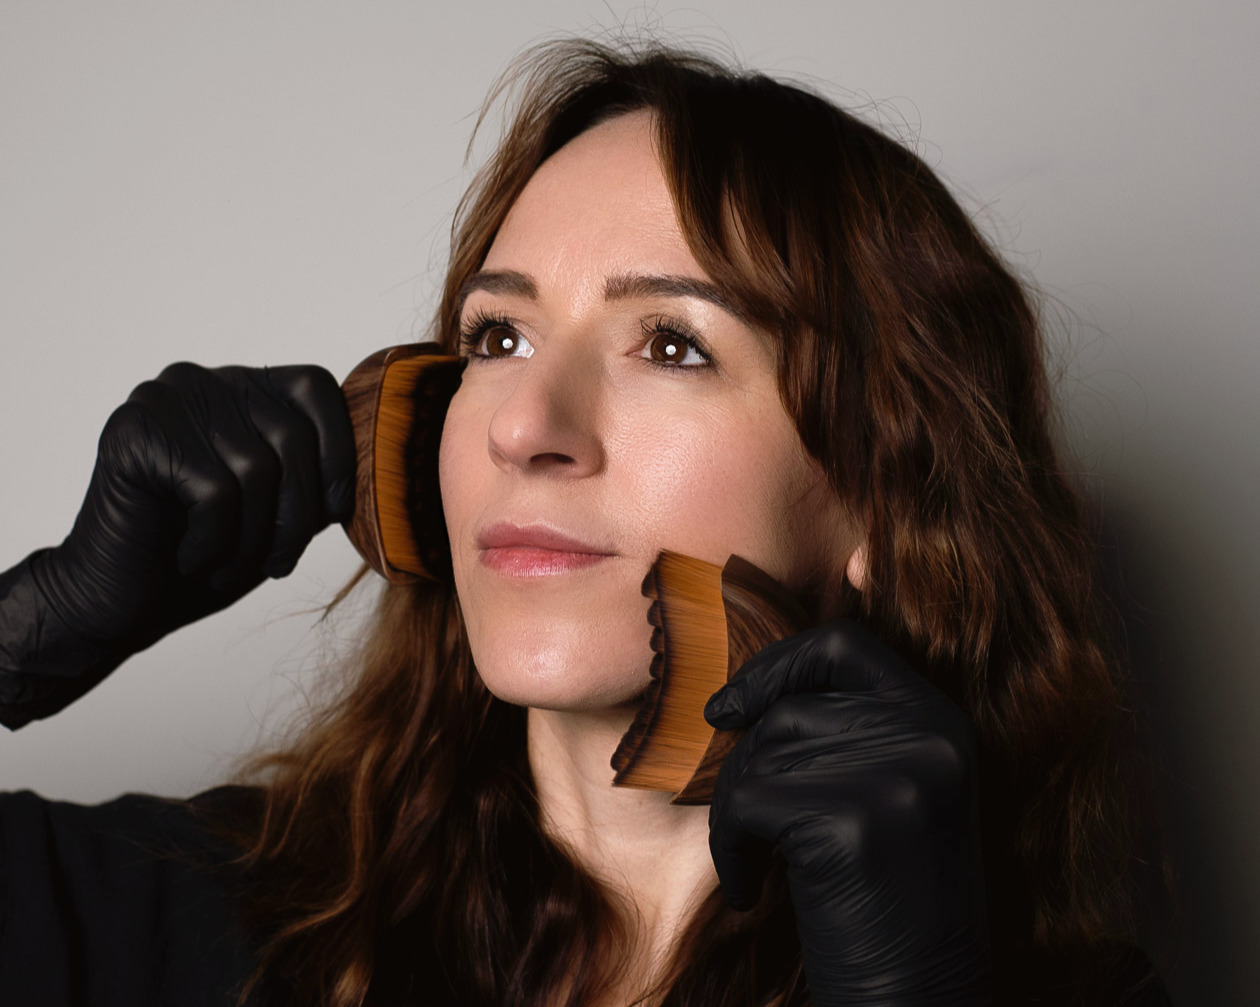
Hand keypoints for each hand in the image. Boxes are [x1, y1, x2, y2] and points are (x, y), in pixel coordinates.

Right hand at [31, 362, 354, 654]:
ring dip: (255, 537)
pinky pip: (214, 491)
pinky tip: (192, 560)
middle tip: (278, 563)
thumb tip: (380, 456)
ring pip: (256, 468)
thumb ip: (319, 471)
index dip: (340, 455)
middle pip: (292, 436)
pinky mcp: (136, 433)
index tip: (333, 516)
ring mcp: (164, 399)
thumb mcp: (282, 507)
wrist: (121, 601)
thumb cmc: (212, 554)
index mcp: (243, 386)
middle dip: (298, 515)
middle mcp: (202, 378)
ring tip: (230, 566)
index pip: (317, 388)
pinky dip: (216, 542)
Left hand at [704, 620, 991, 1004]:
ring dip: (735, 810)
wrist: (920, 1000)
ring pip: (761, 753)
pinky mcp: (853, 822)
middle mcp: (929, 737)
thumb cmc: (888, 902)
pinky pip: (746, 803)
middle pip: (789, 710)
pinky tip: (750, 889)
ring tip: (754, 861)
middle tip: (743, 826)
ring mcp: (897, 777)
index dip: (775, 665)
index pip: (842, 644)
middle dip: (745, 766)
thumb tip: (745, 691)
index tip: (728, 708)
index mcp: (942, 721)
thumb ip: (849, 732)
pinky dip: (728, 845)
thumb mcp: (892, 797)